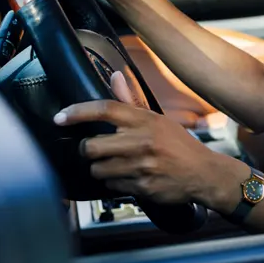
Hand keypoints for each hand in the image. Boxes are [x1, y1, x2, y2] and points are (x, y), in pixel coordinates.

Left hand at [53, 72, 240, 207]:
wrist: (203, 173)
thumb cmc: (179, 144)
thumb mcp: (158, 119)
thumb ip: (132, 100)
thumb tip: (115, 76)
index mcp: (145, 120)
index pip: (105, 109)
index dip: (78, 112)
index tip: (60, 117)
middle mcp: (142, 141)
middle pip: (92, 146)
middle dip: (88, 150)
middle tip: (96, 149)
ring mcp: (142, 165)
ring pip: (98, 170)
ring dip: (101, 169)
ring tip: (115, 165)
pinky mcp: (142, 187)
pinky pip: (112, 186)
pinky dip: (114, 183)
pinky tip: (128, 177)